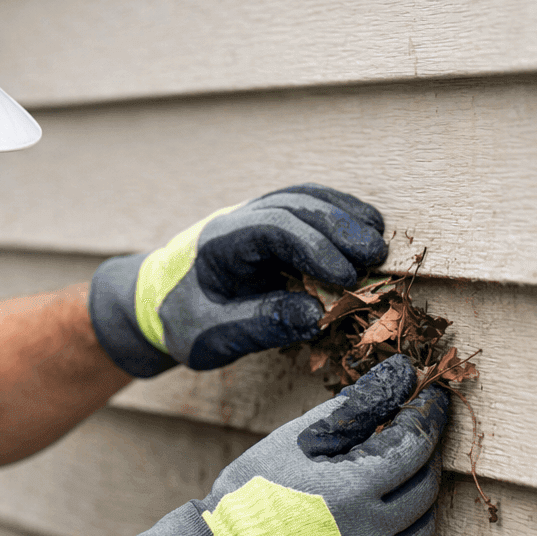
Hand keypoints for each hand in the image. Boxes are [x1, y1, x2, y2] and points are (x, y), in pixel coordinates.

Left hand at [88, 184, 387, 375]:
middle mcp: (238, 218)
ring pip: (305, 198)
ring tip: (378, 245)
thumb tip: (316, 316)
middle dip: (339, 228)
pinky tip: (366, 234)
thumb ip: (259, 325)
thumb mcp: (211, 337)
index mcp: (218, 243)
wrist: (158, 304)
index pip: (272, 227)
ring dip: (345, 217)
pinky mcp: (271, 225)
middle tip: (375, 259)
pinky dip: (340, 216)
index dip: (314, 246)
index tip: (345, 278)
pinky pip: (309, 208)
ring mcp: (255, 216)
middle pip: (295, 205)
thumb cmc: (182, 322)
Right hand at [122, 355, 448, 535]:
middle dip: (423, 452)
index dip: (425, 414)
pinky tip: (392, 519)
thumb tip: (397, 374)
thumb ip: (353, 408)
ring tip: (398, 476)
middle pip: (425, 484)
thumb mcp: (297, 440)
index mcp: (356, 489)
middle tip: (410, 431)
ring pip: (425, 527)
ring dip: (419, 497)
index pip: (416, 443)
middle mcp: (374, 532)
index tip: (428, 395)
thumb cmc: (253, 494)